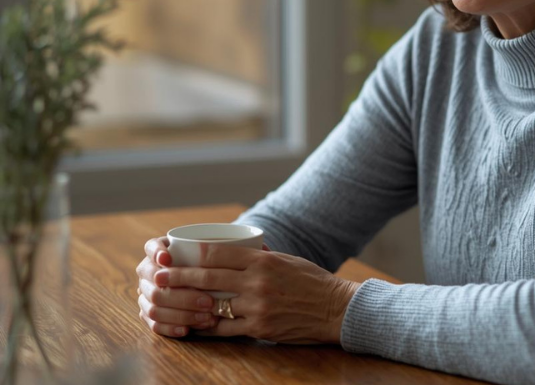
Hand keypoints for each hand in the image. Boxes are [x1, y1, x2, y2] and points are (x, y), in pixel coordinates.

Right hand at [136, 236, 219, 337]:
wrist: (207, 279)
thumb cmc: (210, 260)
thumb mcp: (212, 252)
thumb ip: (211, 251)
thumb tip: (220, 252)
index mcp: (158, 252)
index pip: (150, 248)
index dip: (156, 253)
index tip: (169, 259)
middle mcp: (147, 272)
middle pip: (155, 285)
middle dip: (183, 295)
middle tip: (209, 301)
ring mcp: (146, 294)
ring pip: (155, 308)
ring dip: (182, 314)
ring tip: (207, 317)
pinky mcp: (148, 314)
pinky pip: (154, 324)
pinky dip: (171, 328)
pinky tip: (187, 329)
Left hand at [150, 244, 361, 344]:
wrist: (335, 308)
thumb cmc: (312, 281)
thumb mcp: (287, 260)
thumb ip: (261, 256)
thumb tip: (240, 248)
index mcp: (263, 261)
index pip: (219, 254)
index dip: (192, 254)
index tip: (174, 254)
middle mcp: (257, 282)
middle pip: (208, 279)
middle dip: (178, 277)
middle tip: (157, 276)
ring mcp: (257, 307)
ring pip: (212, 305)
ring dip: (187, 304)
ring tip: (168, 302)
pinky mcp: (259, 328)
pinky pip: (225, 328)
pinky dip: (206, 326)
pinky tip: (192, 324)